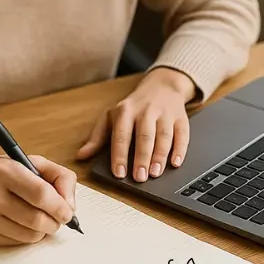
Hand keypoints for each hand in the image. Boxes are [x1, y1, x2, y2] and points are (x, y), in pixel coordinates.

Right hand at [0, 152, 76, 245]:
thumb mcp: (26, 161)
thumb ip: (56, 176)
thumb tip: (70, 205)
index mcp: (4, 170)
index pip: (42, 194)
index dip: (61, 206)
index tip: (68, 212)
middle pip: (37, 219)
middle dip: (55, 222)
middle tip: (57, 218)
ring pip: (29, 235)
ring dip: (42, 231)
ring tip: (40, 220)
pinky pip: (15, 243)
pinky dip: (26, 236)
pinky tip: (22, 224)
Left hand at [76, 68, 194, 181]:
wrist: (161, 86)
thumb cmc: (133, 107)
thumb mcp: (111, 117)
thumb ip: (97, 137)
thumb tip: (81, 156)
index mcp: (125, 111)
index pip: (121, 135)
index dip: (120, 155)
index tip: (119, 173)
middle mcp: (146, 111)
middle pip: (144, 136)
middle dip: (142, 157)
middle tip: (140, 178)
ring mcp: (165, 113)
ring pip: (163, 135)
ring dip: (160, 155)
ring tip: (156, 173)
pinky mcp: (181, 118)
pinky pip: (182, 134)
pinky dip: (180, 149)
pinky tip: (176, 162)